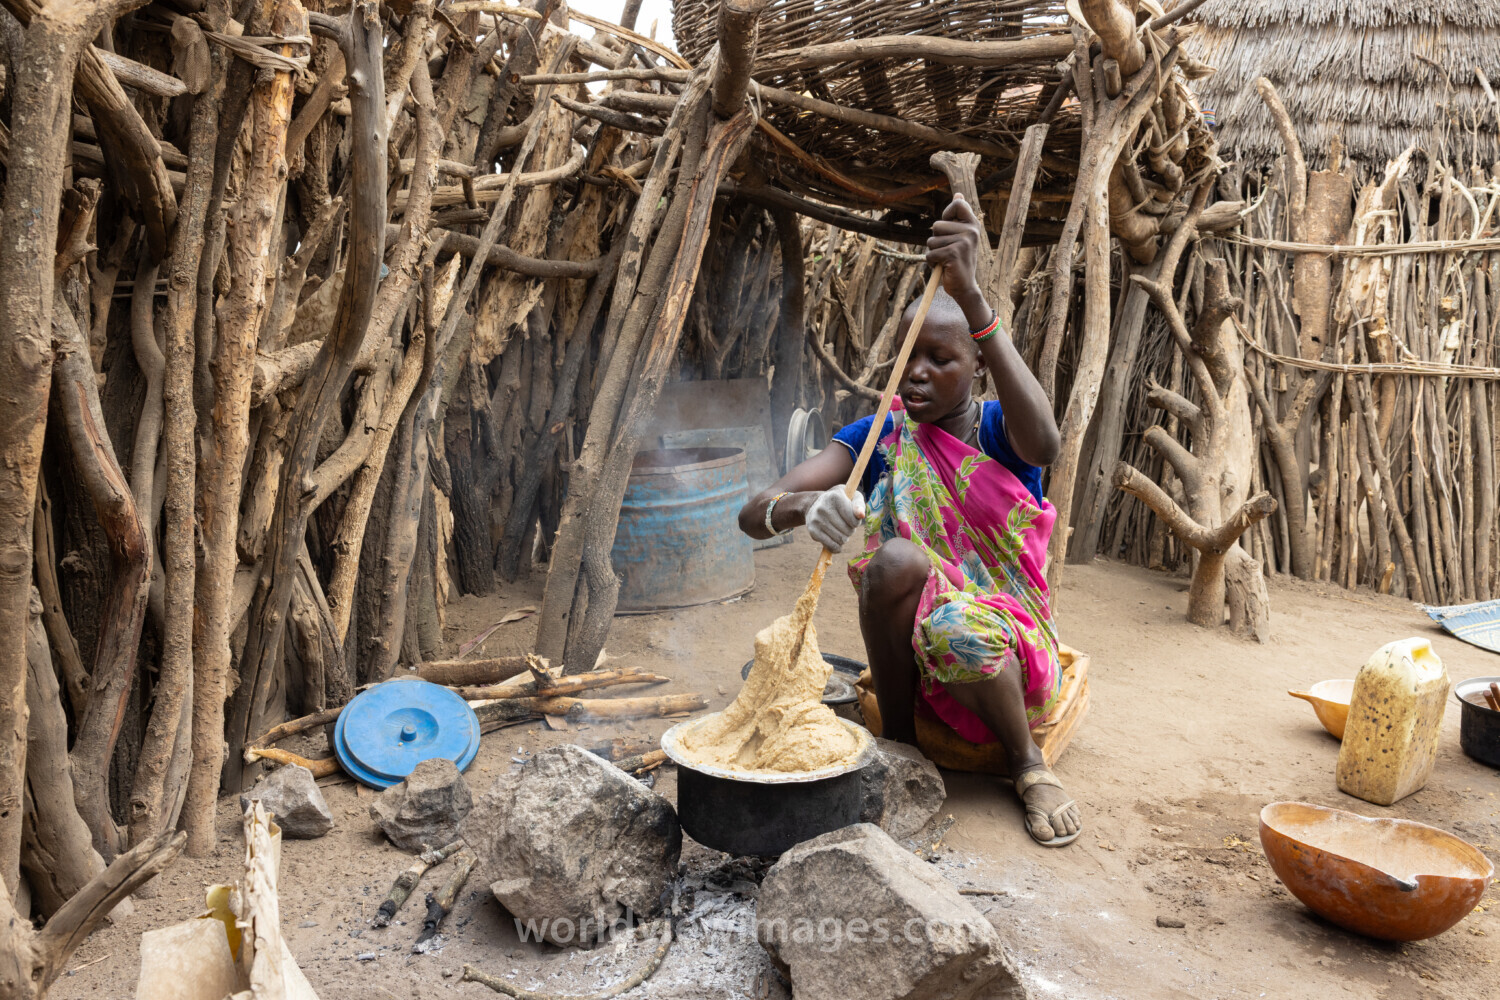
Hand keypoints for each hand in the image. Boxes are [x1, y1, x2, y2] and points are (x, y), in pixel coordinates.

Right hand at [805, 487, 865, 552]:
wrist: (816, 504)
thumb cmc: (840, 501)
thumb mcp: (852, 497)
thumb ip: (859, 505)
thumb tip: (861, 515)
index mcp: (834, 497)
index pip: (853, 520)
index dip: (856, 522)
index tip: (852, 518)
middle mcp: (823, 507)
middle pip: (848, 530)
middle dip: (850, 530)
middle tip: (846, 525)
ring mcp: (816, 519)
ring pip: (840, 539)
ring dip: (844, 538)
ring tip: (840, 531)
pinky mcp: (812, 530)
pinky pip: (830, 546)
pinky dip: (836, 547)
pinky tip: (836, 541)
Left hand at [925, 193, 985, 307]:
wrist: (964, 287)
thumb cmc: (957, 261)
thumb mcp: (959, 236)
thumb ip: (957, 216)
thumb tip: (958, 193)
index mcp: (973, 224)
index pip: (958, 203)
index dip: (947, 213)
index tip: (949, 228)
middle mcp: (971, 231)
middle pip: (937, 224)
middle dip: (935, 240)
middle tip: (947, 251)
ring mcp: (964, 242)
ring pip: (931, 240)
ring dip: (933, 252)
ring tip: (946, 260)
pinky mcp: (954, 253)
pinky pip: (930, 253)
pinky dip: (932, 262)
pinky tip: (943, 267)